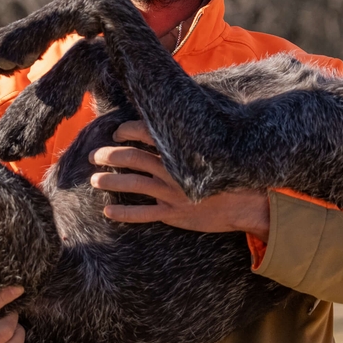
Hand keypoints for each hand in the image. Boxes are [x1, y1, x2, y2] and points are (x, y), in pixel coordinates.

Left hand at [89, 121, 269, 238]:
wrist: (248, 205)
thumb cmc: (233, 175)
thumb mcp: (214, 151)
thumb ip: (191, 142)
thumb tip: (173, 127)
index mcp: (181, 151)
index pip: (147, 133)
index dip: (127, 130)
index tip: (117, 131)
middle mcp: (173, 170)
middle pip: (132, 158)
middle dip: (110, 155)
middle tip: (95, 155)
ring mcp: (172, 193)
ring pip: (133, 184)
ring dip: (110, 180)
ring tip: (95, 180)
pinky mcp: (173, 213)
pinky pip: (143, 214)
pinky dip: (124, 212)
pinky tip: (108, 211)